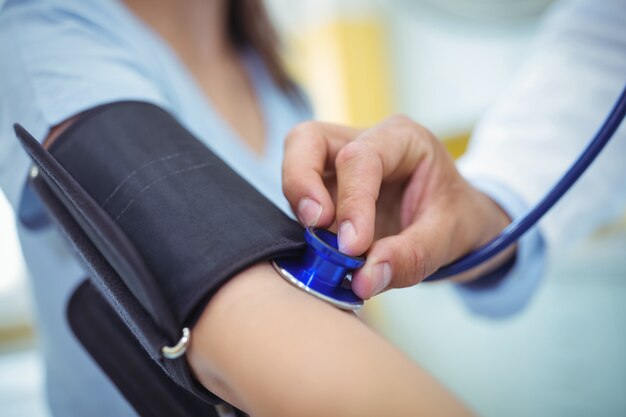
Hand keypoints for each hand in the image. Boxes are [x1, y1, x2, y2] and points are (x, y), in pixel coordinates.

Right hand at [282, 115, 512, 298]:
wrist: (454, 220)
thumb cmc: (455, 217)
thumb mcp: (449, 237)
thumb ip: (411, 257)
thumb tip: (363, 280)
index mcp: (402, 139)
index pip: (361, 158)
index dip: (351, 202)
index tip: (351, 247)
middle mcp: (364, 141)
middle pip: (309, 140)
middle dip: (302, 181)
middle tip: (315, 225)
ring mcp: (339, 162)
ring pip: (296, 162)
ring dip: (300, 203)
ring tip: (322, 244)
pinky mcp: (326, 188)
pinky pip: (301, 197)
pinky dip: (304, 223)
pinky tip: (323, 250)